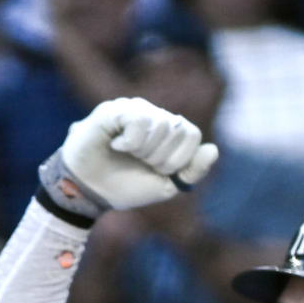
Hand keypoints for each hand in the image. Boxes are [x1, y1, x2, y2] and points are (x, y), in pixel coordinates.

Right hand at [48, 97, 217, 212]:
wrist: (89, 193)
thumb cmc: (124, 186)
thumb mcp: (165, 186)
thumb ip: (192, 171)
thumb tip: (214, 149)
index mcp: (169, 132)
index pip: (192, 135)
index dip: (178, 159)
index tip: (157, 170)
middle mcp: (154, 115)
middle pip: (178, 129)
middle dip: (161, 158)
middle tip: (139, 163)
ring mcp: (135, 109)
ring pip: (162, 124)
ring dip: (145, 150)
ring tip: (126, 154)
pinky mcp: (115, 109)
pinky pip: (139, 119)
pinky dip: (131, 141)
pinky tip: (116, 145)